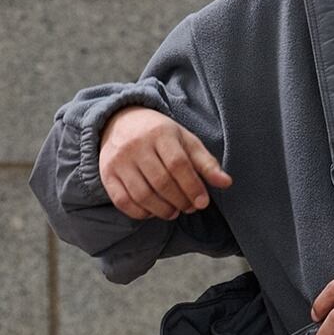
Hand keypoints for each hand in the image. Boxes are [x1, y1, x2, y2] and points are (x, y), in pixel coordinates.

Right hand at [99, 105, 232, 220]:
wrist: (120, 122)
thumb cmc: (161, 135)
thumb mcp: (186, 141)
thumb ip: (206, 163)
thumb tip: (226, 183)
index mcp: (160, 133)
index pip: (178, 164)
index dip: (192, 187)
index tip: (203, 202)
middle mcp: (136, 145)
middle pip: (161, 182)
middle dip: (180, 200)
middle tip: (189, 207)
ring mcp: (118, 160)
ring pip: (142, 194)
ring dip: (162, 210)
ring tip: (174, 211)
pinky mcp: (107, 174)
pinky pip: (123, 201)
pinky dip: (141, 212)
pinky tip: (153, 211)